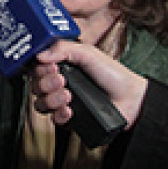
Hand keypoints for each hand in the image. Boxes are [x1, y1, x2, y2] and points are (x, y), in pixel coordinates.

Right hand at [31, 41, 146, 127]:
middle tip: (61, 79)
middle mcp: (60, 83)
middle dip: (45, 82)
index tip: (50, 66)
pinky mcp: (70, 118)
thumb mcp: (88, 53)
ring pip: (40, 103)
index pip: (37, 68)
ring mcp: (63, 102)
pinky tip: (70, 109)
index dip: (39, 68)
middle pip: (36, 85)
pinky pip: (53, 120)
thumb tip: (40, 54)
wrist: (131, 99)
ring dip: (51, 98)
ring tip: (68, 95)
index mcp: (62, 66)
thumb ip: (63, 48)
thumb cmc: (113, 74)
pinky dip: (59, 114)